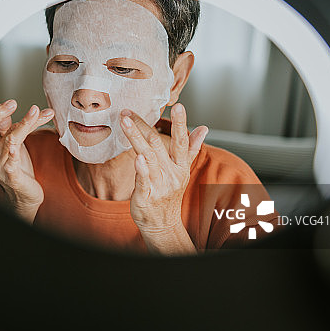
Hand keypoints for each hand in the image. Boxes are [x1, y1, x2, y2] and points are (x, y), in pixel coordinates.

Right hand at [0, 99, 53, 222]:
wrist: (25, 198)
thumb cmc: (20, 171)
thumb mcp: (15, 145)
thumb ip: (12, 129)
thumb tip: (7, 108)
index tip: (12, 102)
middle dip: (0, 113)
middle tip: (13, 102)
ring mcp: (0, 166)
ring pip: (10, 139)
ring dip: (24, 124)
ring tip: (37, 112)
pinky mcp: (11, 177)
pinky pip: (11, 162)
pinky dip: (13, 153)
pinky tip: (15, 146)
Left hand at [120, 103, 207, 254]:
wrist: (163, 224)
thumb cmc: (170, 194)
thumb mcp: (183, 171)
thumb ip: (191, 148)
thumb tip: (204, 128)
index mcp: (180, 166)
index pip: (182, 141)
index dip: (181, 124)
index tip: (179, 106)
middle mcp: (171, 174)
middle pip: (158, 145)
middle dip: (142, 125)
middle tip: (128, 111)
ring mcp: (159, 185)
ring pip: (148, 157)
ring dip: (136, 138)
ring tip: (125, 122)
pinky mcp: (146, 196)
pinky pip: (143, 181)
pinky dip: (140, 169)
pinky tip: (137, 157)